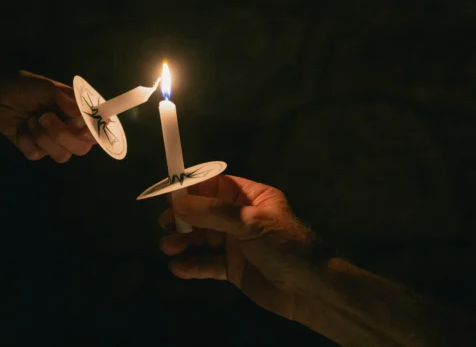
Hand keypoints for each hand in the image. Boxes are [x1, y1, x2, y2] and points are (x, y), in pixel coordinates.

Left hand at [0, 70, 95, 161]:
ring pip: (61, 155)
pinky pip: (36, 154)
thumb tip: (81, 111)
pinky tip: (21, 128)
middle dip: (63, 135)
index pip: (97, 128)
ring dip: (44, 137)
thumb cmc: (27, 87)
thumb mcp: (47, 88)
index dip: (94, 132)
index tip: (82, 126)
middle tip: (45, 117)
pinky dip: (26, 139)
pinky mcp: (35, 150)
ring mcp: (53, 142)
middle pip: (81, 148)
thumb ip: (65, 100)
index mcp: (78, 114)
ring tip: (32, 120)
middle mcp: (70, 130)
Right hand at [158, 175, 327, 318]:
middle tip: (163, 222)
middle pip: (205, 212)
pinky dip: (193, 265)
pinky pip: (208, 263)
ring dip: (184, 241)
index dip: (191, 189)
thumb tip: (179, 202)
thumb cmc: (285, 247)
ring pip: (203, 238)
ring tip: (167, 247)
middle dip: (183, 217)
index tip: (168, 194)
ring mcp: (237, 244)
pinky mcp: (234, 269)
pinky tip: (178, 267)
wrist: (311, 290)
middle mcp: (242, 218)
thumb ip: (214, 213)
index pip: (215, 186)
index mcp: (251, 198)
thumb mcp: (250, 224)